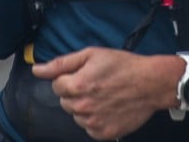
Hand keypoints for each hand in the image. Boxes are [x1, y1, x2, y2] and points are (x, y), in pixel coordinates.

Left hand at [32, 47, 174, 139]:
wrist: (151, 83)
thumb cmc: (124, 66)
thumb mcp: (92, 54)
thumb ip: (61, 63)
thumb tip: (37, 70)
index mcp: (77, 86)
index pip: (56, 85)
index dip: (69, 77)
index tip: (84, 74)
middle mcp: (82, 107)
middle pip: (65, 101)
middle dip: (75, 92)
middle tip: (96, 84)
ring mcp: (92, 123)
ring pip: (76, 115)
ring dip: (84, 107)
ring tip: (103, 96)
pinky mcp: (103, 134)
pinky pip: (89, 128)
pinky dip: (95, 119)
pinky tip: (108, 108)